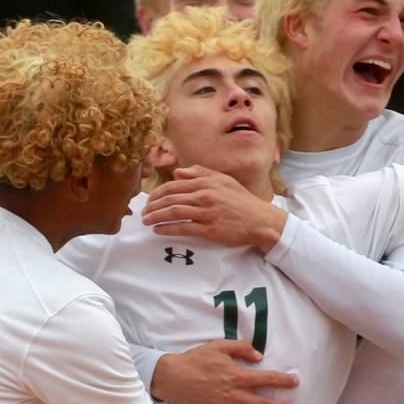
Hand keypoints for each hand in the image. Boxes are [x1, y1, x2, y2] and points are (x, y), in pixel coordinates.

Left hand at [142, 167, 287, 249]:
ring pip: (174, 212)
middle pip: (170, 198)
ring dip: (156, 216)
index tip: (149, 199)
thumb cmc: (241, 200)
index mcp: (206, 182)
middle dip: (153, 205)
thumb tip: (178, 172)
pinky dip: (168, 229)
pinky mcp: (209, 230)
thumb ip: (201, 173)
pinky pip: (183, 228)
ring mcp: (206, 213)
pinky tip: (158, 230)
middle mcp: (204, 195)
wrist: (259, 220)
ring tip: (146, 220)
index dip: (158, 192)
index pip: (174, 185)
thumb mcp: (223, 180)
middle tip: (143, 211)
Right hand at [152, 339, 297, 403]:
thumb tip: (259, 356)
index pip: (267, 379)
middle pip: (264, 403)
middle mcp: (234, 395)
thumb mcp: (219, 346)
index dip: (283, 381)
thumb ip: (242, 348)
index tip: (295, 383)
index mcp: (237, 376)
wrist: (172, 377)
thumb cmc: (196, 360)